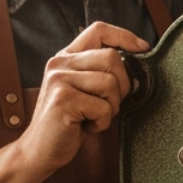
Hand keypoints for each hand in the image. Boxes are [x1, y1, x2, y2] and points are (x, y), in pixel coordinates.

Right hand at [16, 22, 148, 175]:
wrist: (40, 151)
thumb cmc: (70, 123)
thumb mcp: (85, 90)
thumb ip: (101, 72)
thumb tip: (139, 61)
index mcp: (66, 57)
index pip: (98, 30)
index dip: (124, 36)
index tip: (143, 49)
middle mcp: (59, 63)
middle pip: (112, 57)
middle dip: (122, 86)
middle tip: (108, 105)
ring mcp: (59, 79)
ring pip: (110, 83)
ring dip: (111, 107)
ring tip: (93, 117)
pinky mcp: (63, 99)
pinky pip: (103, 107)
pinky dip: (102, 122)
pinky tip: (85, 126)